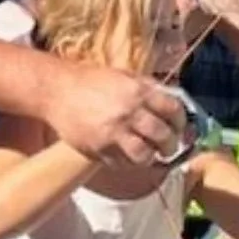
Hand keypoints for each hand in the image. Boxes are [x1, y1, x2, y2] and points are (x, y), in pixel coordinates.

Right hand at [44, 65, 187, 167]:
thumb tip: (173, 102)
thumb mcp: (124, 75)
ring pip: (144, 155)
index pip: (173, 110)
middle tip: (169, 147)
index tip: (180, 127)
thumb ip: (149, 88)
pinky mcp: (98, 148)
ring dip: (151, 157)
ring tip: (150, 155)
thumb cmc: (91, 80)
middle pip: (163, 136)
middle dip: (171, 145)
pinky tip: (128, 155)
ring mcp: (113, 132)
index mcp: (138, 91)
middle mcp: (129, 112)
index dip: (181, 122)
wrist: (57, 90)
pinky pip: (121, 163)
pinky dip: (128, 162)